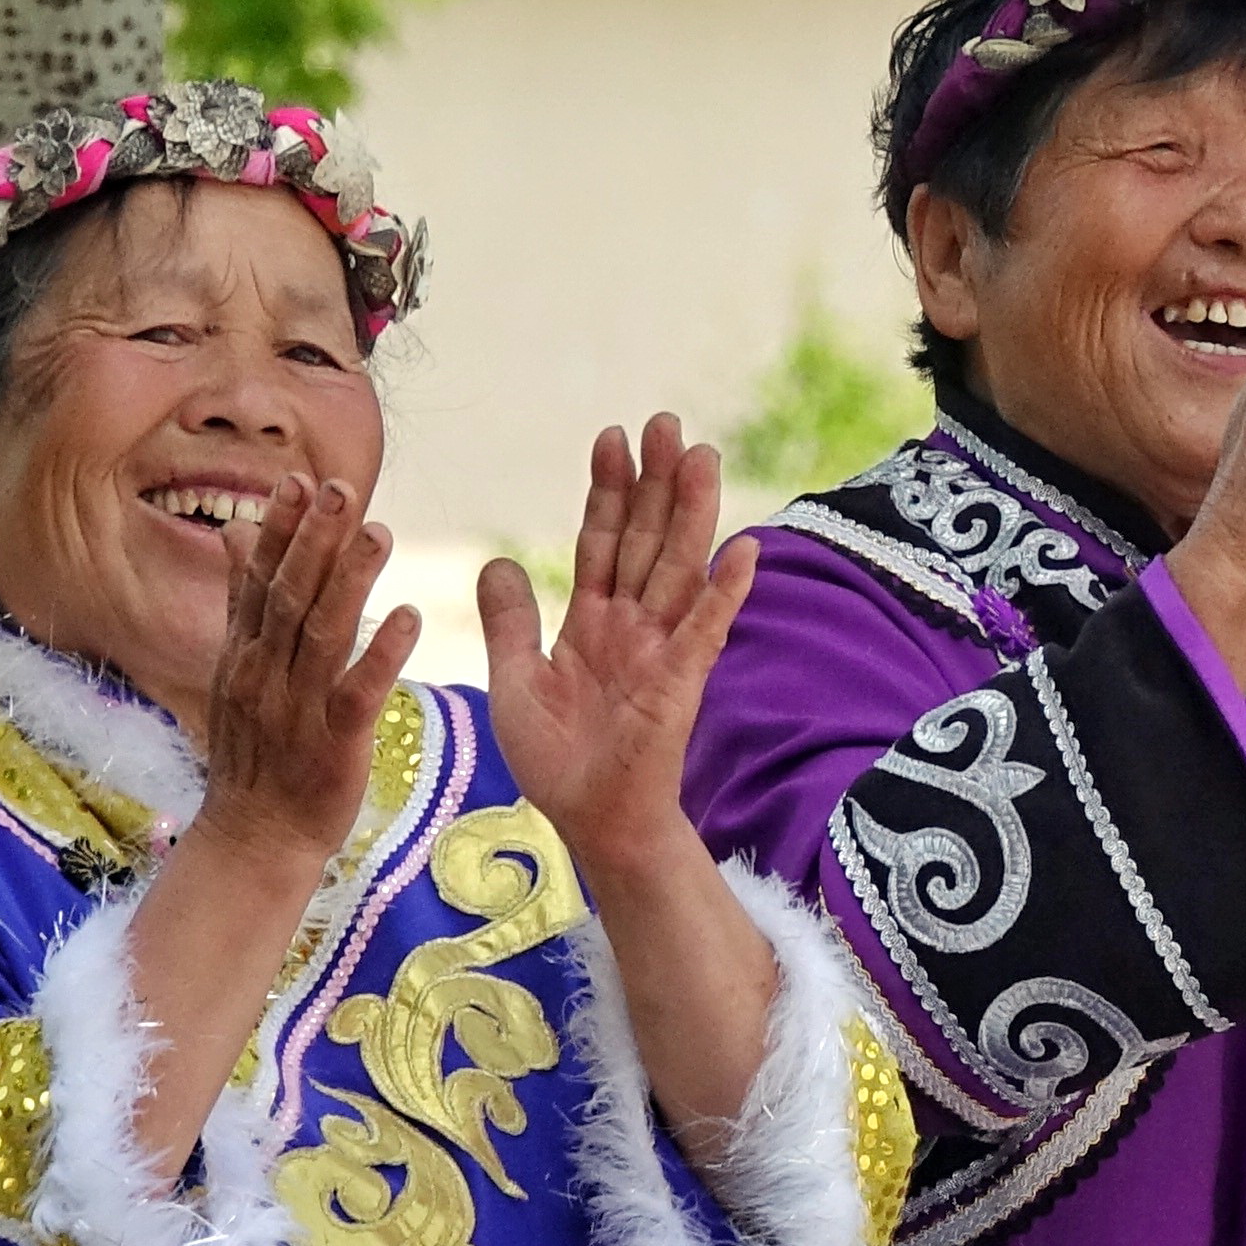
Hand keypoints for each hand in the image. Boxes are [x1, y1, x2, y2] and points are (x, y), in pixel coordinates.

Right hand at [203, 474, 421, 873]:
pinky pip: (357, 693)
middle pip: (289, 595)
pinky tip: (409, 618)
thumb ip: (243, 600)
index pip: (259, 579)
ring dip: (350, 581)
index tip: (297, 479)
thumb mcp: (237, 669)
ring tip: (380, 532)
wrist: (254, 838)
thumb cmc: (255, 751)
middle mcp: (264, 672)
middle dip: (313, 538)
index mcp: (244, 652)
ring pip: (322, 635)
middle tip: (340, 486)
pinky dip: (382, 654)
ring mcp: (296, 708)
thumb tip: (238, 530)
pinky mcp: (333, 744)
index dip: (278, 528)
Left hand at [483, 416, 759, 870]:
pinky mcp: (681, 683)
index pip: (603, 541)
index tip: (612, 437)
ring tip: (702, 456)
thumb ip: (510, 621)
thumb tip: (499, 561)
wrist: (593, 824)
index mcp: (594, 622)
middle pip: (647, 539)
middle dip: (655, 481)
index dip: (607, 490)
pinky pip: (706, 629)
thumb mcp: (516, 681)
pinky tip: (747, 549)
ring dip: (693, 513)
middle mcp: (633, 626)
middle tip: (665, 421)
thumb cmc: (560, 763)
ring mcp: (662, 651)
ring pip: (679, 567)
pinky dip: (726, 592)